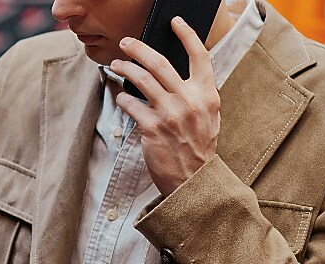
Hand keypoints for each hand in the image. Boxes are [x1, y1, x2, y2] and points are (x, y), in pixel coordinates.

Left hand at [110, 16, 220, 194]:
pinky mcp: (152, 128)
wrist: (194, 181)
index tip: (175, 22)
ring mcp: (171, 114)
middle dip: (138, 48)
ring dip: (125, 68)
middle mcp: (190, 101)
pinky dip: (123, 97)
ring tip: (116, 65)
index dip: (187, 35)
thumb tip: (174, 72)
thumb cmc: (198, 147)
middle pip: (161, 63)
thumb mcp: (208, 117)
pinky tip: (120, 96)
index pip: (200, 56)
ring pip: (142, 80)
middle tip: (126, 43)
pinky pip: (131, 104)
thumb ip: (196, 94)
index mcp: (208, 95)